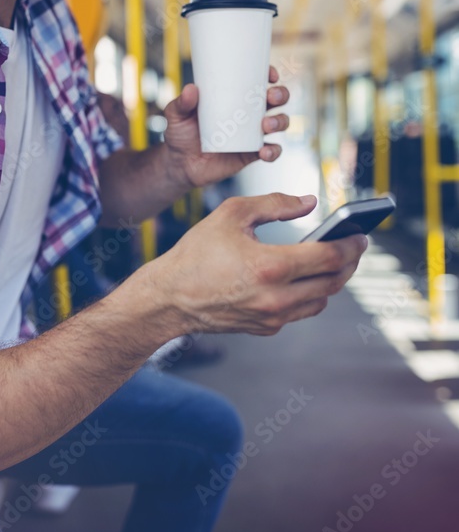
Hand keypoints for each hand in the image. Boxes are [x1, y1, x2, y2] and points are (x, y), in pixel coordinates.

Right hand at [152, 193, 367, 336]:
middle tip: (354, 246)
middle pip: (333, 282)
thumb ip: (274, 203)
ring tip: (334, 260)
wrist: (171, 297)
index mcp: (270, 266)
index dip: (351, 245)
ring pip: (321, 300)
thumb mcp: (232, 214)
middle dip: (349, 262)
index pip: (329, 257)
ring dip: (332, 280)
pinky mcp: (266, 328)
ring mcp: (273, 317)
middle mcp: (276, 297)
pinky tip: (306, 277)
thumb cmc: (197, 252)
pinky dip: (310, 294)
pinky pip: (301, 311)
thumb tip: (308, 203)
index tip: (360, 235)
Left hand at [163, 66, 289, 189]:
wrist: (180, 164)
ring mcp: (253, 134)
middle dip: (281, 94)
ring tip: (266, 125)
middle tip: (270, 97)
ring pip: (280, 122)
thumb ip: (181, 103)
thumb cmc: (180, 133)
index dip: (269, 74)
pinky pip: (272, 151)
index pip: (258, 80)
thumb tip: (191, 89)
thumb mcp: (176, 114)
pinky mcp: (252, 154)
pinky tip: (264, 151)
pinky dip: (274, 151)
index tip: (269, 74)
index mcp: (235, 97)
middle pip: (277, 99)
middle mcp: (249, 113)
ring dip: (280, 121)